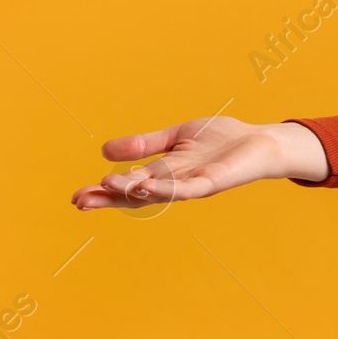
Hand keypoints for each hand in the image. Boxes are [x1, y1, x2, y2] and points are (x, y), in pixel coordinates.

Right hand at [69, 118, 326, 209]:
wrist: (261, 142)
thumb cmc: (222, 140)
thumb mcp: (176, 137)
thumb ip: (145, 145)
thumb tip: (103, 152)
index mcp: (164, 173)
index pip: (128, 186)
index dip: (104, 192)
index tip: (77, 197)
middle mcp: (175, 183)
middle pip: (136, 195)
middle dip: (108, 198)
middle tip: (79, 201)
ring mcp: (192, 185)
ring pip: (156, 194)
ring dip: (131, 192)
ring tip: (106, 186)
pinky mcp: (211, 183)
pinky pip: (185, 189)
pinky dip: (166, 190)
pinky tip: (147, 187)